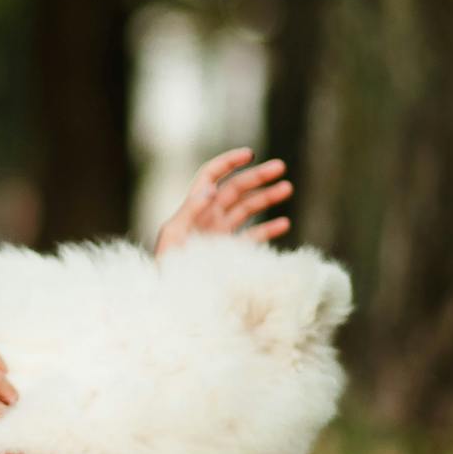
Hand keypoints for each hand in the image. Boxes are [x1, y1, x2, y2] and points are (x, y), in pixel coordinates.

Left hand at [154, 147, 292, 256]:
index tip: (250, 154)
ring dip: (267, 198)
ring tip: (287, 189)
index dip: (229, 162)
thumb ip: (191, 210)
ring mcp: (221, 234)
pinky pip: (252, 237)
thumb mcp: (174, 234)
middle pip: (236, 189)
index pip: (211, 176)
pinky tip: (284, 223)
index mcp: (194, 208)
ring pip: (247, 209)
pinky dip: (268, 230)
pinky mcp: (230, 252)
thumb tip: (213, 187)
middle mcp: (209, 217)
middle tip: (281, 167)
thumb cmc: (166, 265)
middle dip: (257, 176)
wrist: (172, 299)